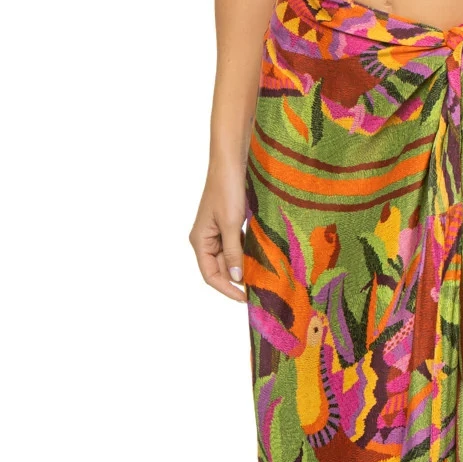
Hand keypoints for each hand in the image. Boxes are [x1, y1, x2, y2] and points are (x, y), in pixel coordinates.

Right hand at [189, 165, 248, 303]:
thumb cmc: (227, 190)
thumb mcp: (232, 224)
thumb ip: (234, 252)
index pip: (210, 275)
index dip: (227, 289)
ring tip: (263, 276)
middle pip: (221, 268)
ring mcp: (217, 232)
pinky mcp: (229, 225)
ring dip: (244, 266)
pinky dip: (247, 252)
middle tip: (260, 288)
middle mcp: (206, 239)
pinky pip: (237, 245)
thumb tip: (236, 278)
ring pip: (230, 258)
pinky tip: (261, 257)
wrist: (231, 163)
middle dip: (238, 278)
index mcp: (200, 241)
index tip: (245, 298)